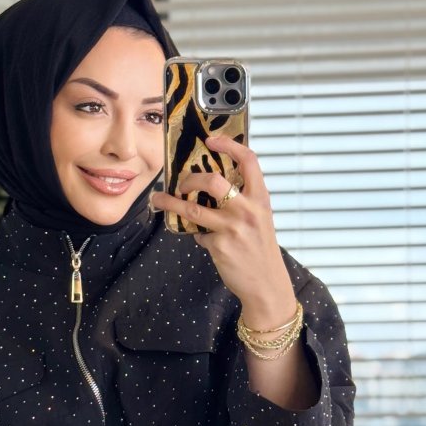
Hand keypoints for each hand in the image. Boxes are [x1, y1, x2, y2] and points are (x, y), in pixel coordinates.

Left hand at [150, 135, 295, 319]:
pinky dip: (197, 235)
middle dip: (190, 178)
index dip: (228, 145)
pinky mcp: (219, 245)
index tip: (211, 141)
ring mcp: (232, 228)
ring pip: (192, 208)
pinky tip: (203, 239)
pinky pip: (198, 234)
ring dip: (170, 202)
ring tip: (159, 199)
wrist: (266, 284)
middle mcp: (247, 210)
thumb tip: (211, 188)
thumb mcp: (260, 218)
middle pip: (213, 180)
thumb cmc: (261, 250)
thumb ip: (242, 201)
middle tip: (181, 182)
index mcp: (260, 198)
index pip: (248, 161)